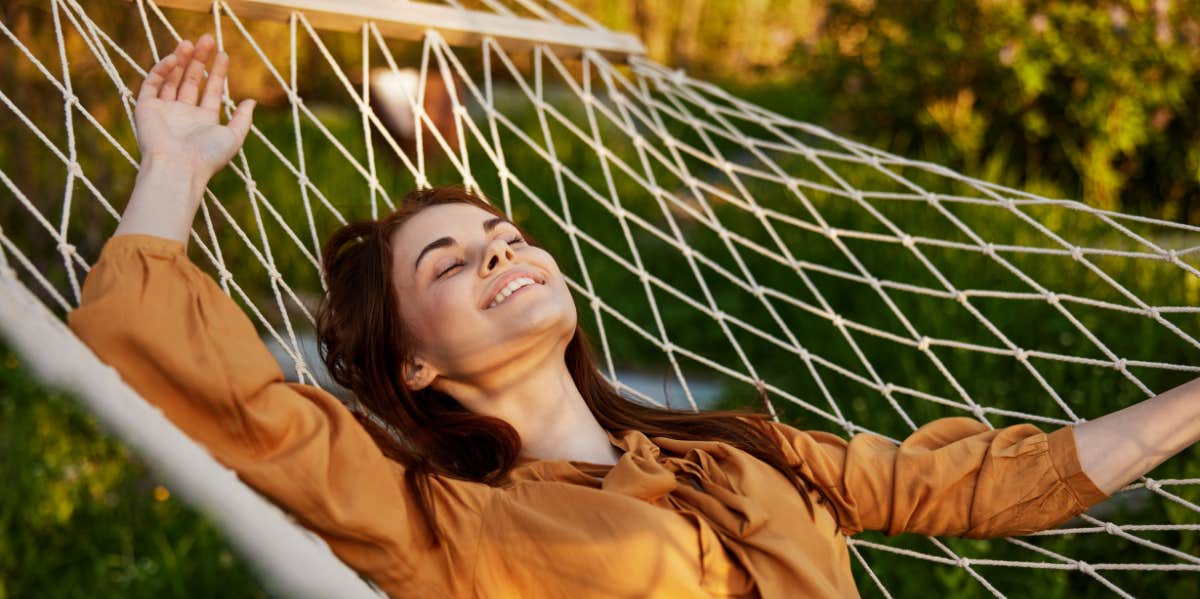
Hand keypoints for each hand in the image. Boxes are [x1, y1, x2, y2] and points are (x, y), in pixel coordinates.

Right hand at [135, 33, 254, 181]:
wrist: (178, 168)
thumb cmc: (207, 156)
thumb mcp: (233, 137)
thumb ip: (243, 119)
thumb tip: (252, 101)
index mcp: (203, 121)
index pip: (211, 90)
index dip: (217, 72)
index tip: (223, 54)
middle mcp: (183, 114)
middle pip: (192, 80)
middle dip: (199, 60)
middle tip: (207, 40)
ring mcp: (164, 111)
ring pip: (172, 79)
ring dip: (180, 60)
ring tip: (190, 42)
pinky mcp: (146, 108)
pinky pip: (152, 84)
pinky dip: (161, 70)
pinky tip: (173, 59)